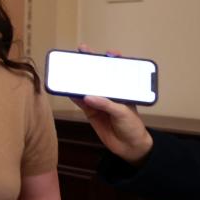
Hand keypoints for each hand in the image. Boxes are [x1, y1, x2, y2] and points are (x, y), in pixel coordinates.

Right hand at [71, 45, 152, 164]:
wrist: (129, 147)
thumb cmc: (133, 127)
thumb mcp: (123, 113)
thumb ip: (106, 104)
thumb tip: (88, 97)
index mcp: (124, 91)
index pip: (118, 72)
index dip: (113, 61)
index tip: (108, 53)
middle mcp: (111, 94)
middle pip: (100, 76)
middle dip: (91, 64)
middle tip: (82, 51)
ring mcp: (100, 102)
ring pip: (87, 87)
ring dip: (79, 78)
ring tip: (70, 67)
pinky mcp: (91, 112)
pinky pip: (80, 101)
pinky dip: (73, 95)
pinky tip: (67, 88)